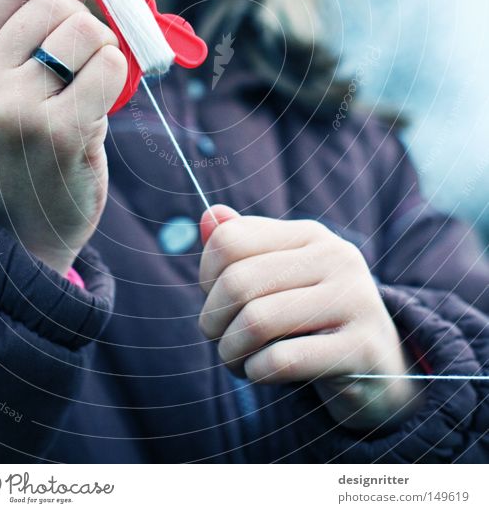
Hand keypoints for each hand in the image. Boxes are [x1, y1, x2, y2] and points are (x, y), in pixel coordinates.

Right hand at [0, 0, 126, 275]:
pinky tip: (99, 107)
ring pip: (88, 31)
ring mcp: (13, 106)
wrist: (24, 228)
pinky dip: (118, 78)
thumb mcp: (1, 79)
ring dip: (105, 53)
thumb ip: (10, 19)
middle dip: (88, 23)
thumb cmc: (24, 144)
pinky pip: (110, 67)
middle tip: (87, 58)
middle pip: (60, 2)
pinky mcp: (55, 132)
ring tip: (88, 87)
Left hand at [198, 205, 421, 430]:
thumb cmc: (316, 322)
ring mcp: (354, 300)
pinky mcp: (362, 348)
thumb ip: (242, 249)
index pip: (229, 240)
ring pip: (256, 321)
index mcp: (311, 234)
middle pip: (238, 282)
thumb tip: (209, 215)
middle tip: (220, 341)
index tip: (216, 302)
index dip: (206, 276)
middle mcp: (336, 258)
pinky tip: (262, 373)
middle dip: (213, 321)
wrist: (384, 372)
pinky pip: (283, 359)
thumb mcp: (280, 280)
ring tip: (238, 361)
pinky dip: (257, 372)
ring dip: (231, 351)